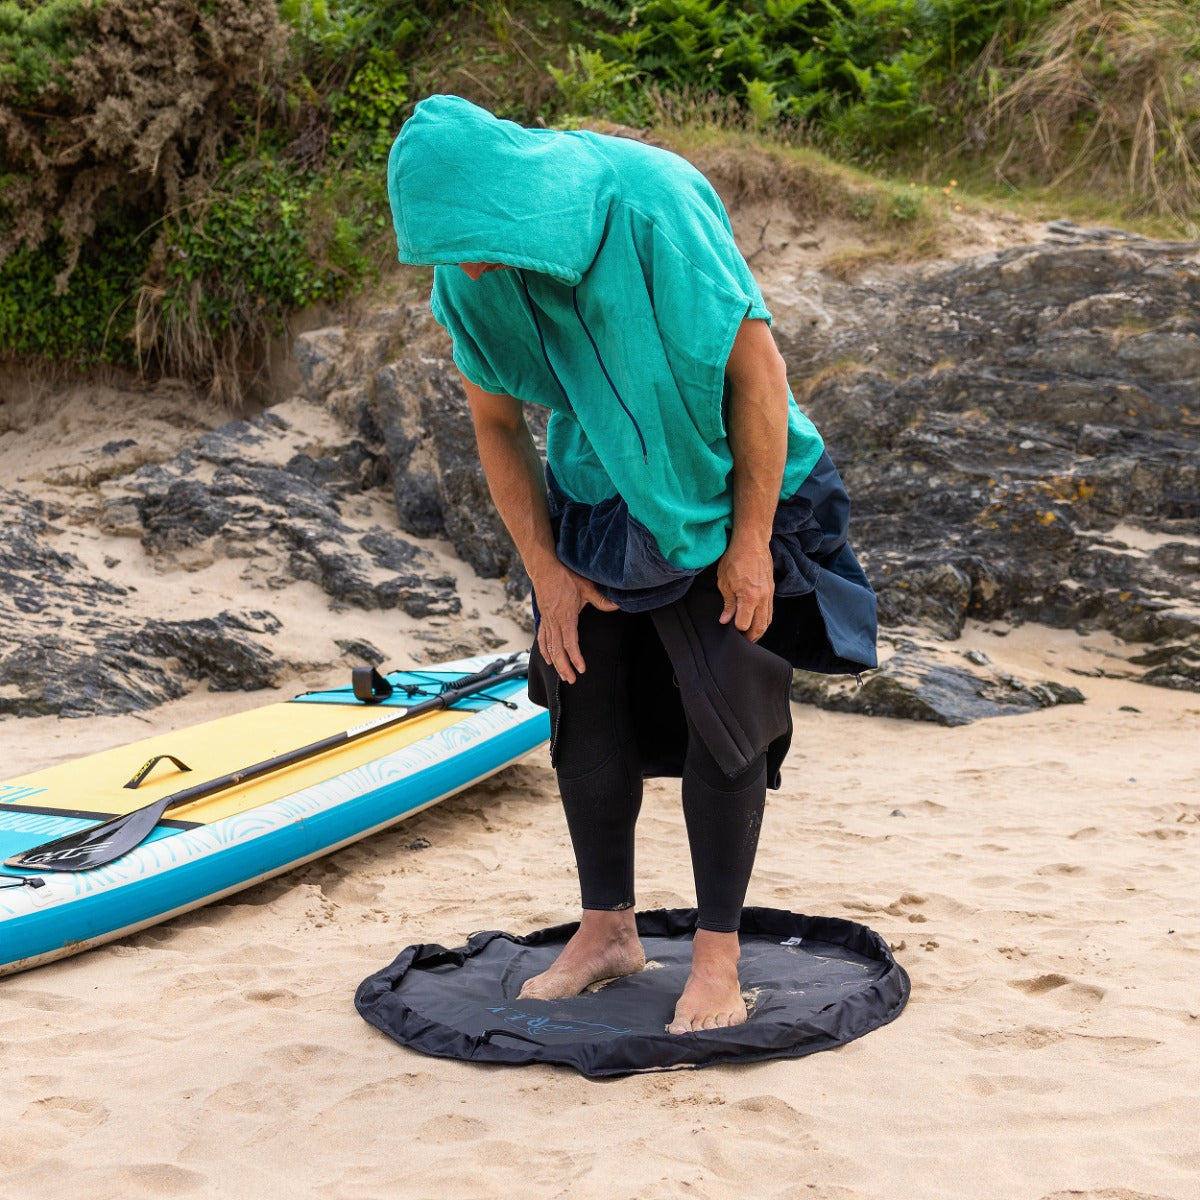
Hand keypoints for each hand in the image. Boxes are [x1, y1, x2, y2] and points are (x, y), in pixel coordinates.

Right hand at [534, 563, 618, 683]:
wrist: (544, 566)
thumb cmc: (565, 576)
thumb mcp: (586, 586)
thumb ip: (600, 600)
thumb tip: (616, 606)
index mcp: (566, 616)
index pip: (570, 643)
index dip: (575, 658)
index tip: (581, 669)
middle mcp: (554, 621)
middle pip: (558, 650)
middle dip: (564, 667)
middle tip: (571, 680)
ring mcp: (547, 620)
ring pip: (549, 646)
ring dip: (555, 662)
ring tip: (561, 674)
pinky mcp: (543, 617)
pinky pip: (542, 637)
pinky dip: (544, 650)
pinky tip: (548, 658)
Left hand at [716, 540, 773, 642]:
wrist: (752, 542)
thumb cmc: (735, 559)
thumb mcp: (724, 582)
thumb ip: (727, 604)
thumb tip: (725, 620)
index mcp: (749, 598)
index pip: (744, 624)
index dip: (736, 629)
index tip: (731, 629)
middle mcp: (762, 598)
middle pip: (760, 627)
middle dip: (751, 636)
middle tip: (742, 640)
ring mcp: (769, 594)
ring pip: (768, 620)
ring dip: (760, 630)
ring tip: (750, 635)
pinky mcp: (771, 590)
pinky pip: (770, 610)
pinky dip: (765, 619)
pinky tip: (757, 621)